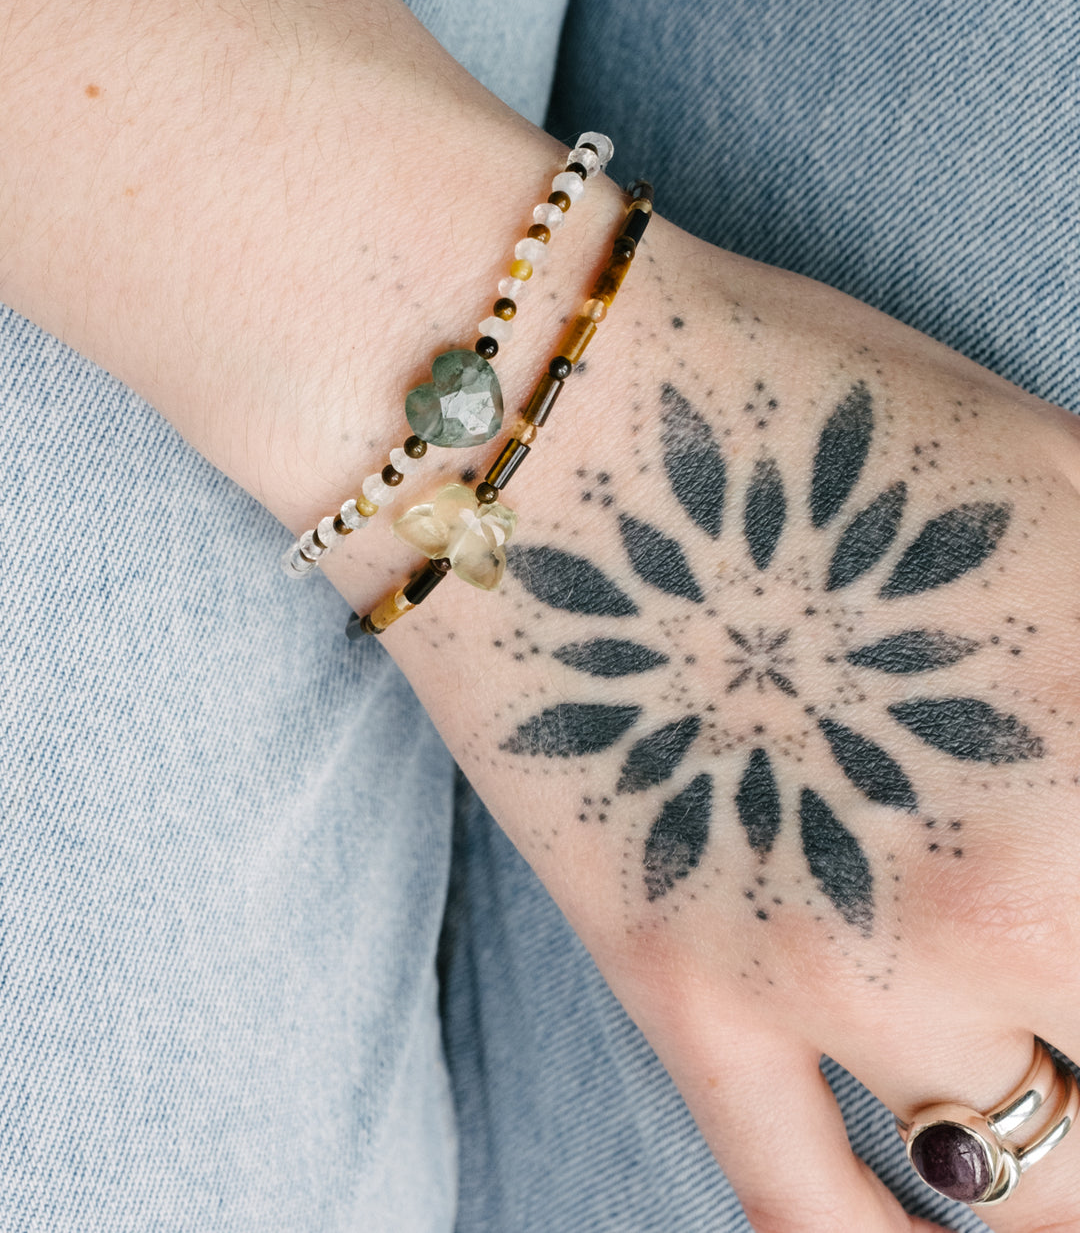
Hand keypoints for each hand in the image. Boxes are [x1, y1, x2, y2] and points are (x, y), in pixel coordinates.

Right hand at [378, 222, 1079, 1230]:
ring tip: (1067, 1106)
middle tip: (1079, 981)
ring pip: (1034, 1188)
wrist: (529, 431)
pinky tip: (936, 1231)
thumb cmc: (788, 405)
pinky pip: (814, 1215)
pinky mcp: (690, 999)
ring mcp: (839, 972)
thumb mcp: (1063, 472)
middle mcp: (1008, 888)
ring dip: (1076, 1169)